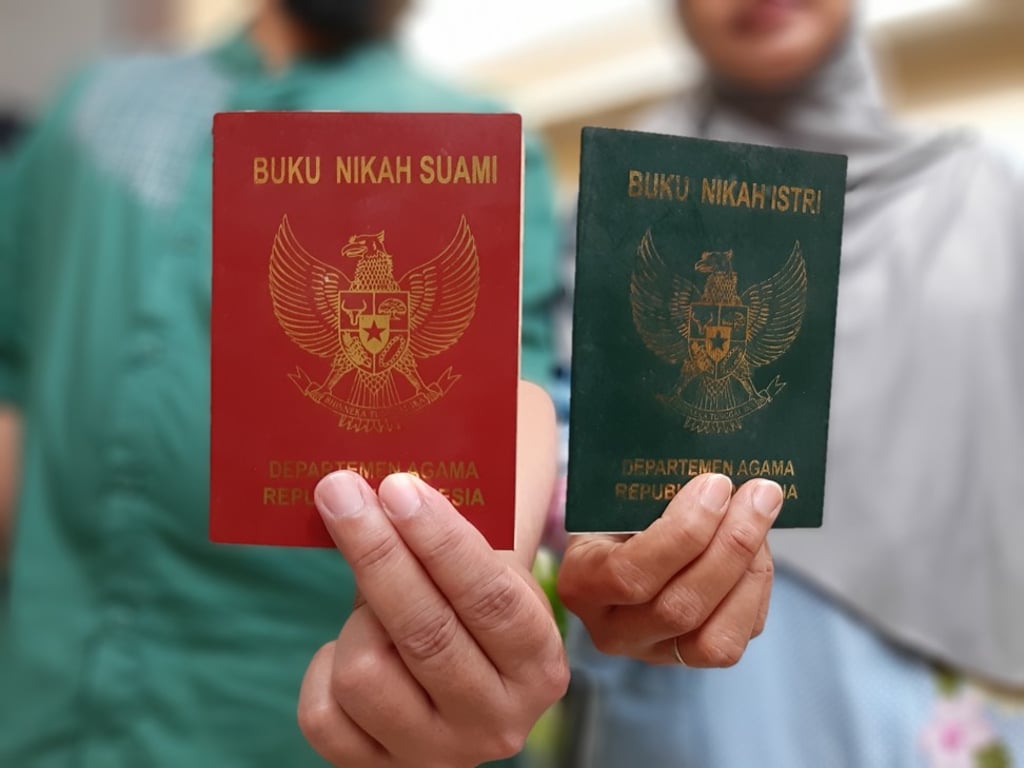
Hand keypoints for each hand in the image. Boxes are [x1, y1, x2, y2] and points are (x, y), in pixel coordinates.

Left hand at [297, 471, 568, 767]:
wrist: (463, 673)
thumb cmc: (471, 602)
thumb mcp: (489, 570)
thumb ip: (449, 534)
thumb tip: (379, 485)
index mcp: (538, 664)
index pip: (489, 598)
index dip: (439, 540)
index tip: (397, 487)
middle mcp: (496, 721)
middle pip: (424, 633)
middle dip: (377, 552)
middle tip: (340, 491)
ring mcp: (437, 754)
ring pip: (364, 672)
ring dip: (357, 620)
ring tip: (370, 602)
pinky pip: (322, 715)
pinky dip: (324, 668)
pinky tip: (350, 647)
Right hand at [556, 474, 778, 665]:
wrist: (613, 544)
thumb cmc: (614, 513)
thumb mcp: (615, 497)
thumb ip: (654, 493)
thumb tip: (719, 481)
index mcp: (581, 583)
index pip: (631, 574)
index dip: (683, 532)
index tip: (716, 485)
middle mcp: (613, 631)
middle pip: (681, 608)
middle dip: (731, 546)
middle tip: (758, 495)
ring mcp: (655, 651)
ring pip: (718, 640)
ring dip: (751, 570)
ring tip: (762, 514)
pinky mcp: (694, 656)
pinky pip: (741, 633)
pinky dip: (758, 584)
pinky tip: (758, 544)